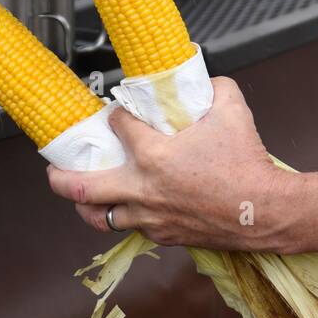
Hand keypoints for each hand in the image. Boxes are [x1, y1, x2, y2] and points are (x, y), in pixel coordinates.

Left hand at [46, 78, 293, 251]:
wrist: (264, 211)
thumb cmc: (246, 161)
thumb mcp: (232, 108)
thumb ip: (213, 88)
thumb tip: (200, 82)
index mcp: (154, 155)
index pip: (118, 127)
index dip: (114, 116)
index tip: (115, 113)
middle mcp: (143, 189)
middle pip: (83, 187)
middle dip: (60, 177)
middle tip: (53, 168)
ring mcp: (151, 217)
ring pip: (100, 217)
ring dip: (85, 205)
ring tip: (80, 195)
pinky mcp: (164, 235)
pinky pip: (131, 228)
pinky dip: (122, 216)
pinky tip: (124, 208)